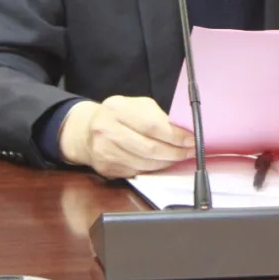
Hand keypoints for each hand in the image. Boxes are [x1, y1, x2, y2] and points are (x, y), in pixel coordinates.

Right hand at [58, 96, 195, 178]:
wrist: (86, 131)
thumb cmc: (118, 116)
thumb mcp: (136, 106)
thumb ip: (158, 117)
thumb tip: (184, 132)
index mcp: (117, 108)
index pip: (153, 125)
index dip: (176, 136)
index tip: (192, 140)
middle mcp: (107, 129)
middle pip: (149, 148)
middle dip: (174, 152)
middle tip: (189, 152)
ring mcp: (104, 151)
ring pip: (144, 163)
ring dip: (166, 162)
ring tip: (178, 157)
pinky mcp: (106, 168)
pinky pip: (136, 172)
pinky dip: (152, 169)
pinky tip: (161, 163)